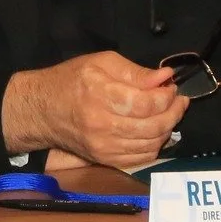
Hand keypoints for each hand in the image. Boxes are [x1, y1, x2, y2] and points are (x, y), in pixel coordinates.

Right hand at [1, 51, 186, 169]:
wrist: (42, 110)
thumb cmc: (71, 80)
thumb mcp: (100, 62)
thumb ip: (134, 71)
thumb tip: (164, 77)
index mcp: (99, 93)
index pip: (145, 103)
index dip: (166, 96)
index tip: (172, 87)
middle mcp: (102, 123)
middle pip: (153, 126)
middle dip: (174, 112)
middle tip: (178, 101)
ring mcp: (104, 146)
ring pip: (152, 144)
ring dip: (168, 128)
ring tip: (168, 114)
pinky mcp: (106, 159)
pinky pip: (142, 157)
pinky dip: (155, 145)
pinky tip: (155, 131)